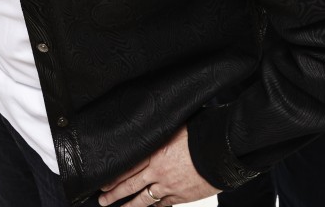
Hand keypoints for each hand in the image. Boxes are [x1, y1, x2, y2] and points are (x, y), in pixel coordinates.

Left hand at [98, 127, 218, 205]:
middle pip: (130, 185)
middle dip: (114, 194)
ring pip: (144, 199)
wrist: (222, 152)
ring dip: (130, 205)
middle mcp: (158, 172)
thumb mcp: (176, 128)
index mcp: (154, 153)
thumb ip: (160, 132)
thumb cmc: (201, 135)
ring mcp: (169, 187)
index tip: (102, 183)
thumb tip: (151, 126)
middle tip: (102, 200)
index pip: (127, 168)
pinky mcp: (182, 196)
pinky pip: (163, 204)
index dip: (113, 177)